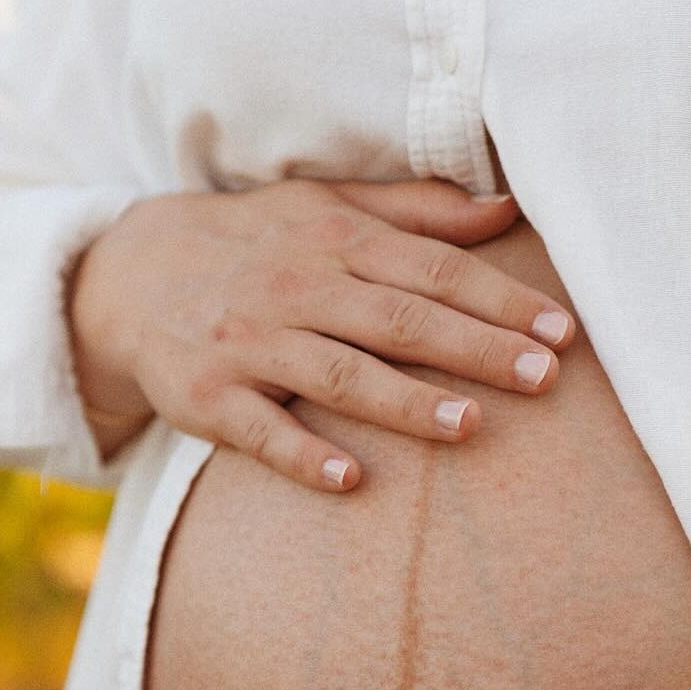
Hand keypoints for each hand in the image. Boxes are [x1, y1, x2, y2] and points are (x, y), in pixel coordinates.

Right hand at [65, 174, 575, 492]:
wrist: (128, 277)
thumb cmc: (255, 244)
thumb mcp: (327, 209)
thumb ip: (418, 212)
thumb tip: (506, 208)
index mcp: (336, 241)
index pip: (433, 269)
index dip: (500, 297)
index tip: (562, 330)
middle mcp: (298, 288)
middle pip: (399, 319)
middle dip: (476, 347)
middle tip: (545, 378)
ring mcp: (252, 344)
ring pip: (338, 374)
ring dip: (404, 401)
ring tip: (470, 425)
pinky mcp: (210, 397)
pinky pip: (262, 430)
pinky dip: (304, 454)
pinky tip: (351, 481)